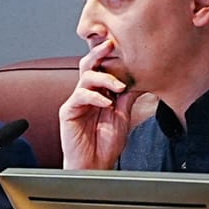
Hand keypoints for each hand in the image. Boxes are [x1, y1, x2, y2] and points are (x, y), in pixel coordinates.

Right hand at [59, 38, 145, 169]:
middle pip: (89, 65)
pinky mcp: (68, 112)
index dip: (110, 56)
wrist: (94, 165)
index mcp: (98, 93)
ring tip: (119, 86)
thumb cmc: (105, 144)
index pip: (102, 68)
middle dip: (99, 52)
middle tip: (111, 43)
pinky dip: (95, 97)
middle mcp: (86, 94)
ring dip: (104, 78)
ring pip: (86, 77)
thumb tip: (140, 78)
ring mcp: (76, 102)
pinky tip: (107, 103)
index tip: (123, 44)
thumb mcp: (123, 116)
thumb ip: (127, 97)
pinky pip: (80, 96)